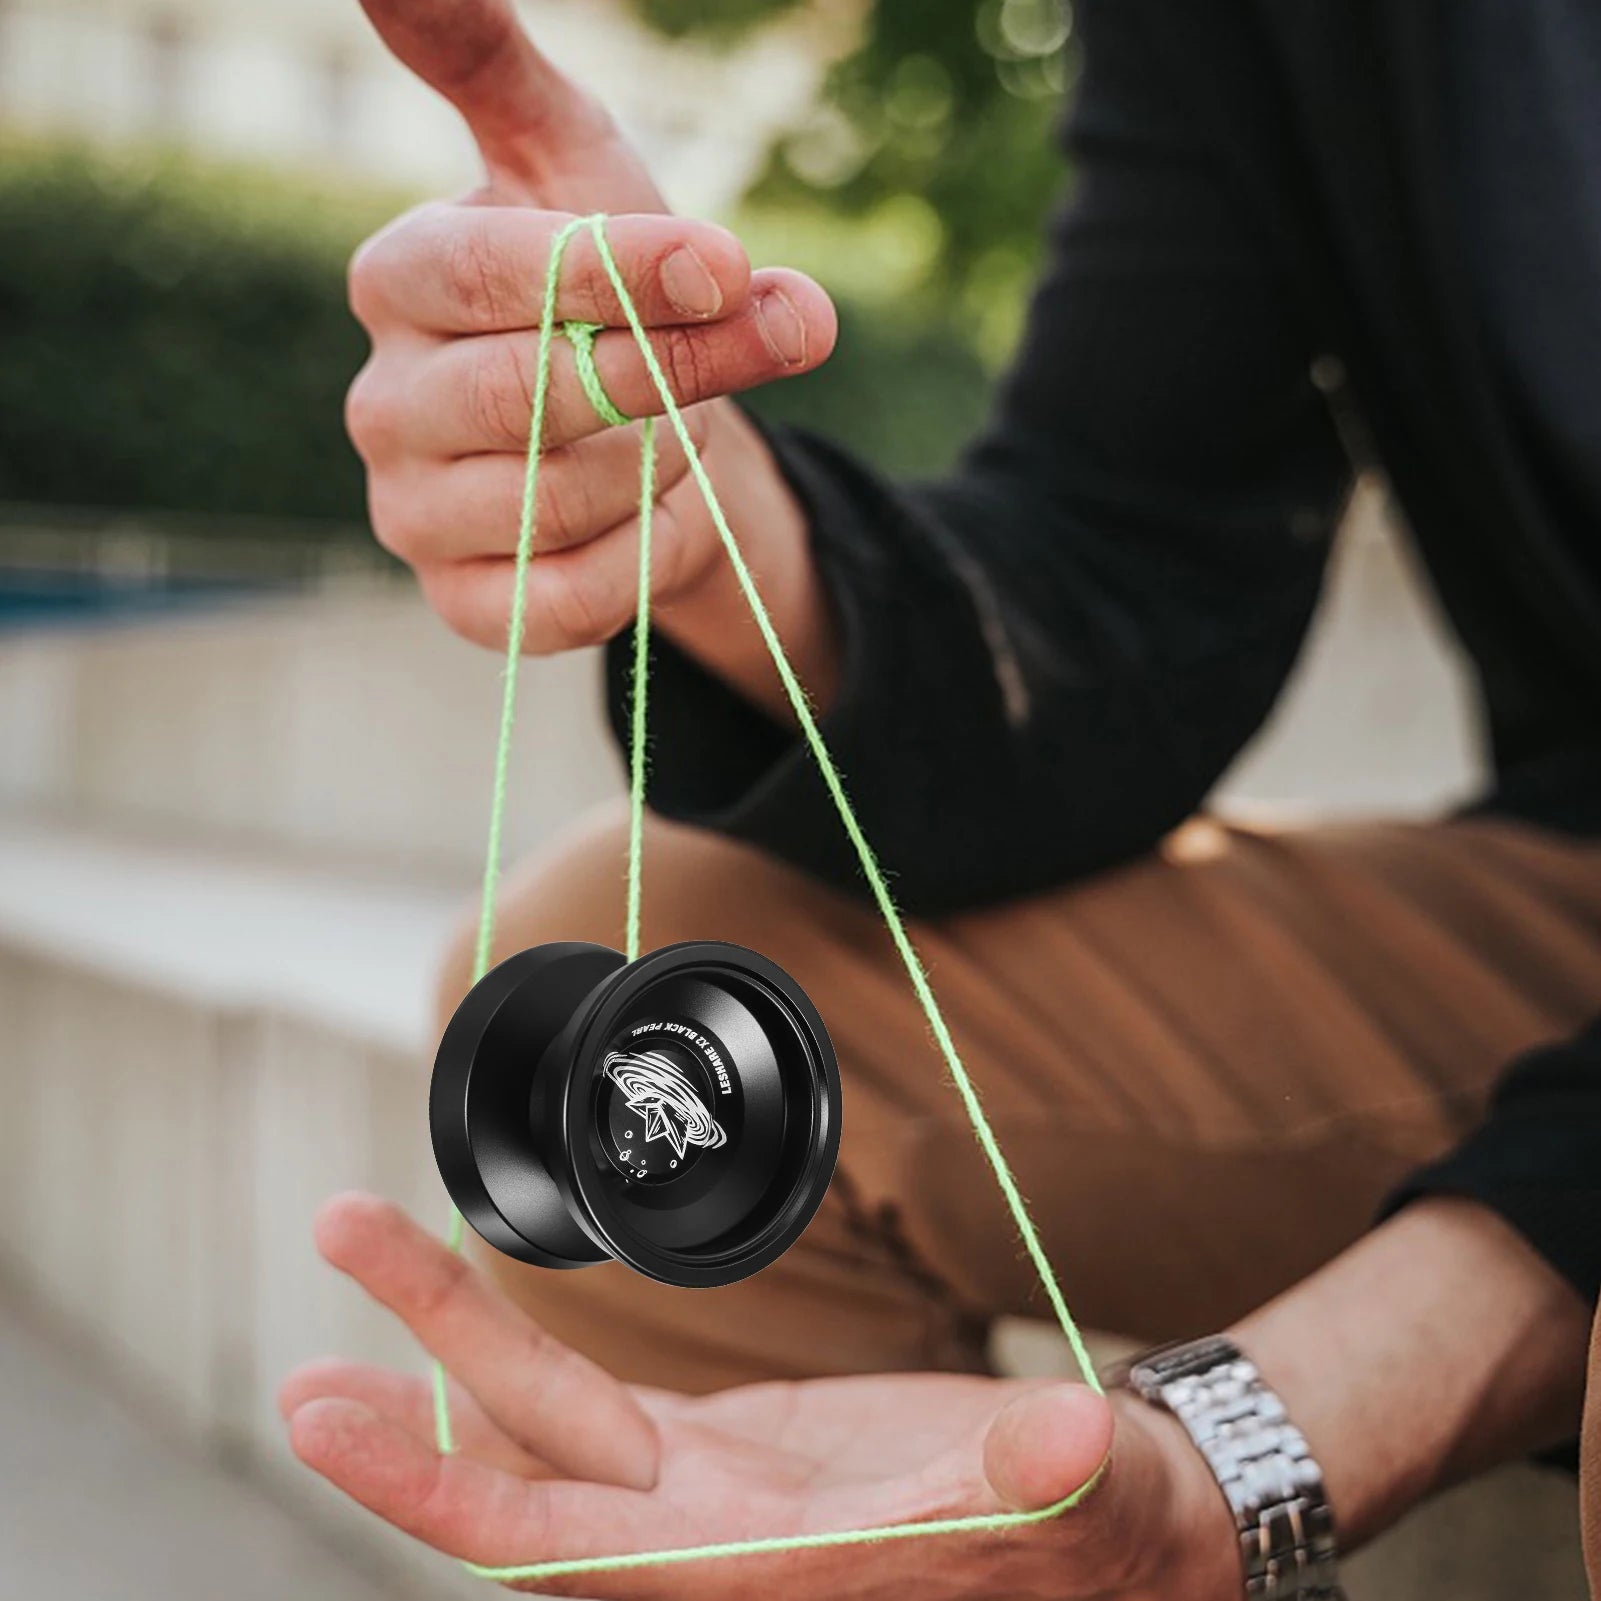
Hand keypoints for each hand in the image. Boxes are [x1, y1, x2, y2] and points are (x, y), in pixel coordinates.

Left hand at [282, 1195, 1239, 1598]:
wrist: (1114, 1524)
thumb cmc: (1103, 1525)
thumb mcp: (1083, 1490)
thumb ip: (1041, 1467)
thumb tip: (1060, 1432)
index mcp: (764, 1570)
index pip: (563, 1547)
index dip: (435, 1494)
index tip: (326, 1423)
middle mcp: (712, 1542)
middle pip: (523, 1476)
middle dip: (406, 1412)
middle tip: (305, 1333)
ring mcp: (715, 1491)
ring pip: (552, 1422)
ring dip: (453, 1345)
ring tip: (365, 1241)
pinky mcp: (735, 1452)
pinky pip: (600, 1411)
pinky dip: (525, 1366)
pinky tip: (470, 1324)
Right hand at [348, 0, 841, 716]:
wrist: (635, 429)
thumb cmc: (606, 283)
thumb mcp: (574, 159)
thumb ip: (493, 66)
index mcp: (398, 279)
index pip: (489, 273)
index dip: (621, 271)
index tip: (730, 262)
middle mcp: (384, 404)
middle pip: (532, 397)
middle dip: (674, 372)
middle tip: (776, 335)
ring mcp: (412, 517)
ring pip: (562, 505)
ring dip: (663, 464)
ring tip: (673, 428)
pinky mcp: (465, 607)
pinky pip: (572, 603)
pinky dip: (648, 556)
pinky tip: (654, 509)